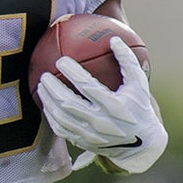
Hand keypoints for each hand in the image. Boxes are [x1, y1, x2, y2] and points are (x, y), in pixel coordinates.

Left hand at [36, 36, 167, 173]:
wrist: (142, 144)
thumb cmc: (139, 106)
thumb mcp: (139, 83)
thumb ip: (127, 61)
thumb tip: (113, 38)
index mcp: (114, 106)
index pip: (88, 87)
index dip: (72, 73)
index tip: (61, 60)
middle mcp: (101, 122)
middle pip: (69, 104)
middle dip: (53, 89)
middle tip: (44, 75)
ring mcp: (91, 135)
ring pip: (61, 118)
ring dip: (48, 102)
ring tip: (40, 87)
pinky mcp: (84, 143)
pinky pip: (61, 130)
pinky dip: (51, 117)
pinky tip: (45, 105)